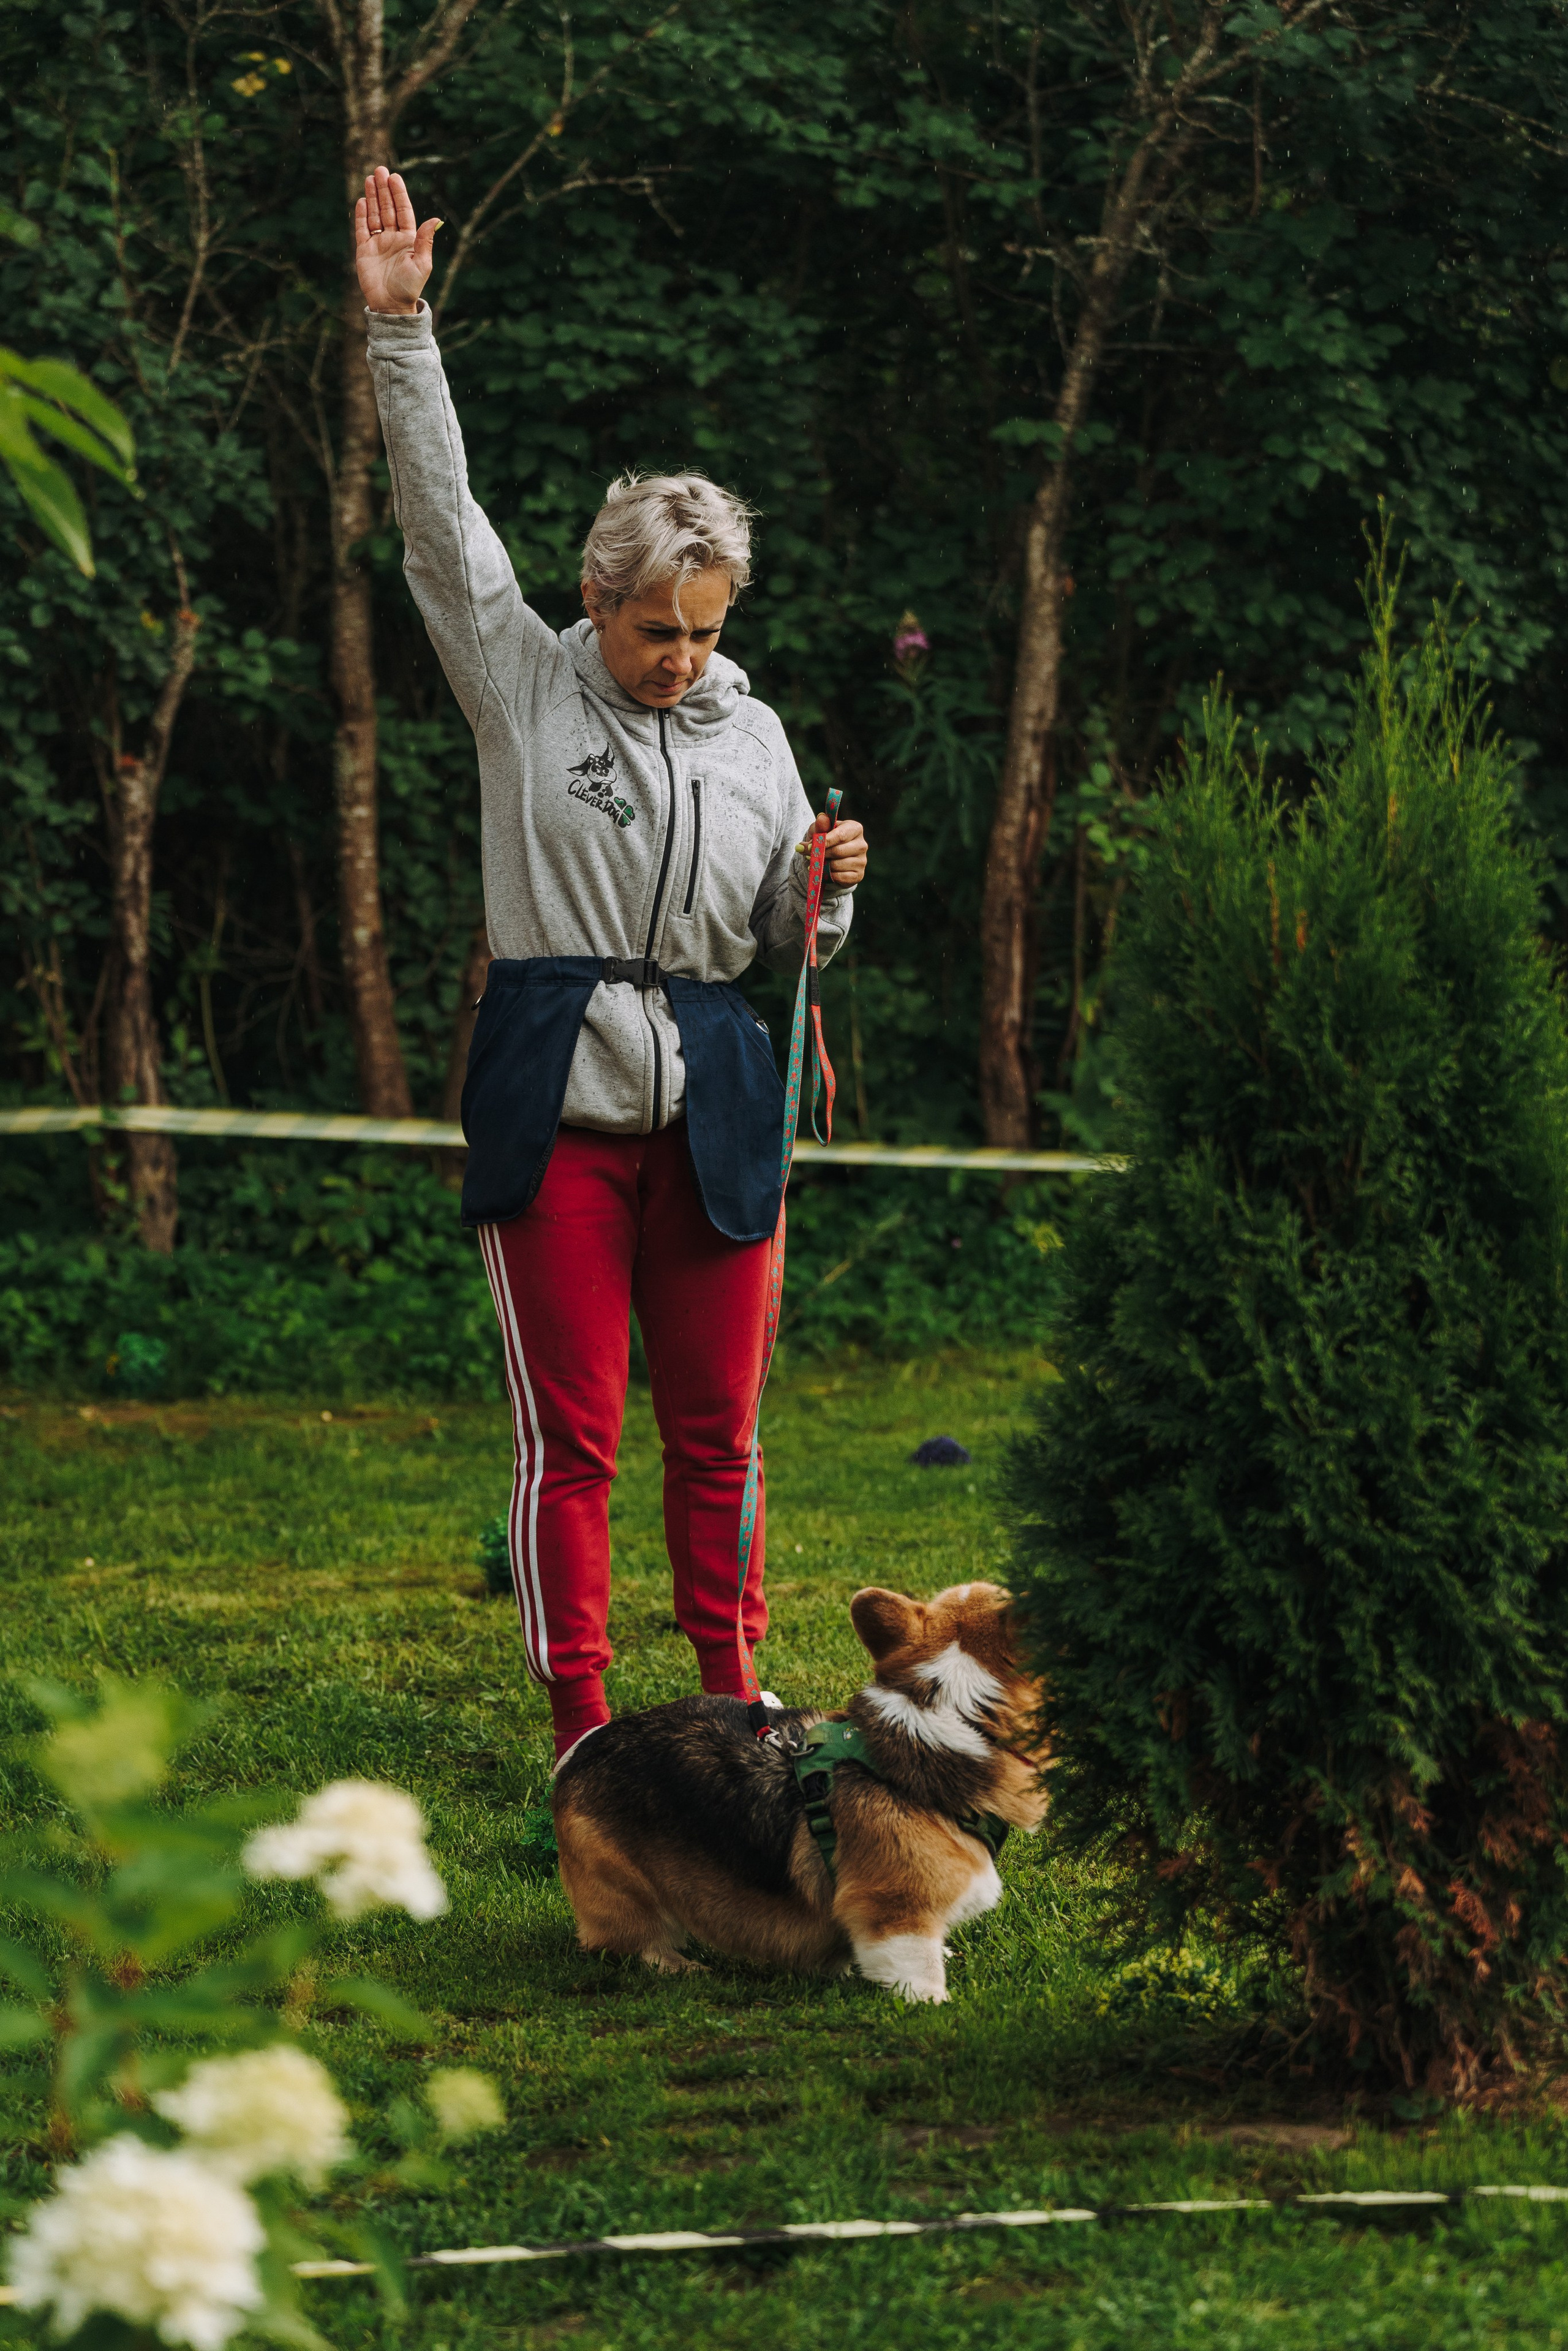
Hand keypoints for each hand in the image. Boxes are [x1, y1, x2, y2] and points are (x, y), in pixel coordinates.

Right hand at [355, 167, 440, 315]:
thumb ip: (425, 240)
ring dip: (372, 197)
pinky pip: (362, 229)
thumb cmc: (410, 287)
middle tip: (379, 170)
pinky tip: (361, 201)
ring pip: (374, 215)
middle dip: (383, 190)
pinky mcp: (364, 250)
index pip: (403, 211)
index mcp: (408, 239)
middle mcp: (393, 238)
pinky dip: (361, 215)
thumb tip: (436, 219)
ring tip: (369, 178)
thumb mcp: (422, 264)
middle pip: (388, 208)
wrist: (391, 306)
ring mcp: (378, 243)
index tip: (394, 177)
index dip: (399, 194)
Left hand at [814, 810, 867, 888]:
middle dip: (820, 855)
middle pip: (838, 851)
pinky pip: (840, 877)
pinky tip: (821, 871)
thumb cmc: (826, 840)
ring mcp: (862, 861)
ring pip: (837, 865)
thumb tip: (821, 818)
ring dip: (822, 865)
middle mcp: (862, 845)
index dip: (823, 842)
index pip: (840, 836)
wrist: (830, 858)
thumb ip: (820, 824)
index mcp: (855, 829)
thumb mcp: (820, 830)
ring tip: (814, 863)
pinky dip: (827, 875)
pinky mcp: (858, 875)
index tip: (809, 846)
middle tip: (808, 856)